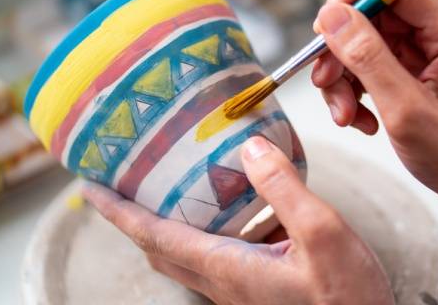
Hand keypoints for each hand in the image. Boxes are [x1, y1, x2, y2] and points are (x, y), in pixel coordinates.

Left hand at [83, 136, 393, 304]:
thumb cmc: (348, 298)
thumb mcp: (322, 234)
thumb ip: (284, 189)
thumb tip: (249, 148)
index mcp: (228, 267)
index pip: (154, 236)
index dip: (118, 211)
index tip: (90, 187)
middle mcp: (223, 282)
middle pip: (160, 249)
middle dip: (133, 218)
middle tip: (121, 186)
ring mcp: (239, 289)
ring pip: (185, 255)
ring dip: (165, 225)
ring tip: (168, 189)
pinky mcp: (258, 290)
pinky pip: (216, 257)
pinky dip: (204, 230)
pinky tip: (237, 207)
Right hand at [312, 0, 437, 208]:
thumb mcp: (406, 110)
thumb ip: (367, 58)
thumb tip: (332, 16)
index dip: (351, 0)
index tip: (321, 30)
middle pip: (376, 15)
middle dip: (343, 51)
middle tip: (326, 85)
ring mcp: (436, 50)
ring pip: (370, 41)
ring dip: (347, 77)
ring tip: (346, 116)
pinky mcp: (424, 69)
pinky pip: (377, 64)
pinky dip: (361, 89)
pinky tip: (363, 121)